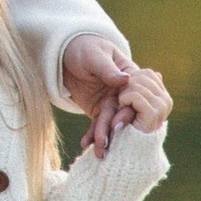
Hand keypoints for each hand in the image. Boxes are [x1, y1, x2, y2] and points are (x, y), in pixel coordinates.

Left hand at [60, 35, 172, 152]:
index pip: (135, 97)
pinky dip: (92, 135)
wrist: (66, 53)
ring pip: (110, 123)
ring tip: (98, 152)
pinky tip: (86, 144)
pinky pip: (97, 125)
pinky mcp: (98, 110)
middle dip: (116, 132)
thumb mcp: (95, 55)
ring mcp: (111, 103)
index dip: (126, 112)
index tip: (116, 124)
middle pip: (123, 114)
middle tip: (106, 146)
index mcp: (131, 77)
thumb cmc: (85, 48)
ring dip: (104, 138)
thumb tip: (125, 80)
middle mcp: (124, 93)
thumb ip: (108, 69)